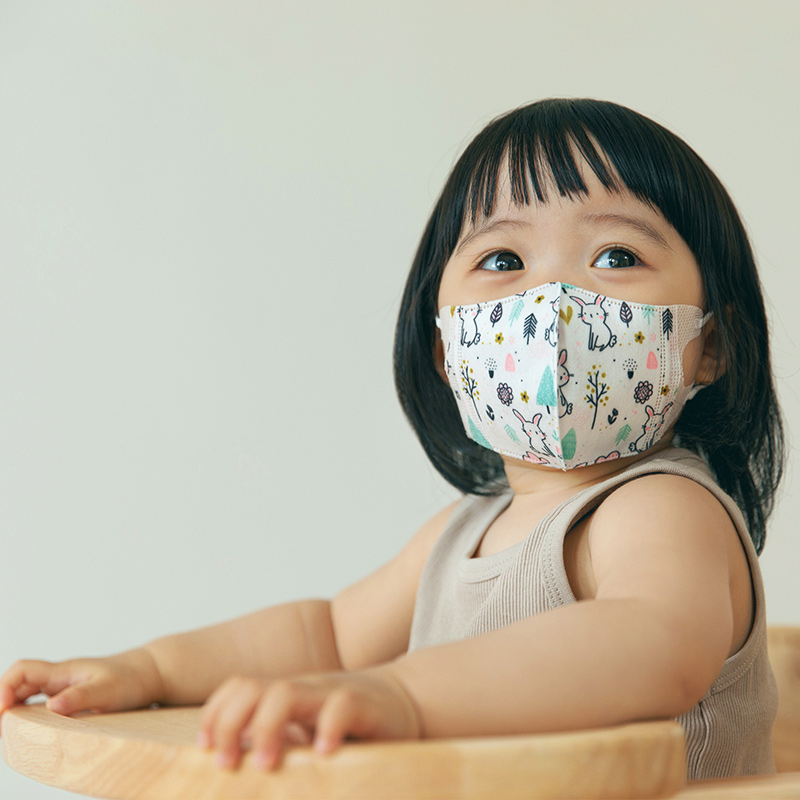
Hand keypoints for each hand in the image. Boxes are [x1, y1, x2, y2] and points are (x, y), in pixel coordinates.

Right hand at [0, 649, 163, 727]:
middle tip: (1, 729)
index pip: (21, 670)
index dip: (4, 688)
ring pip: (26, 694)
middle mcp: (59, 677)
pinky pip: (39, 704)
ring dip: (12, 709)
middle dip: (2, 702)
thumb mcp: (107, 690)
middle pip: (18, 684)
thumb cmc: (130, 679)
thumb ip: (80, 697)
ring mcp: (63, 687)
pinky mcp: (70, 698)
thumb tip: (53, 706)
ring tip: (6, 732)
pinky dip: (28, 714)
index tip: (4, 710)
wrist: (150, 674)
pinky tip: (27, 730)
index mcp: (62, 671)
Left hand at [198, 668, 421, 769]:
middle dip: (229, 724)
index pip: (238, 688)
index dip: (214, 715)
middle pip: (251, 688)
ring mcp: (330, 693)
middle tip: (227, 765)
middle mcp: (302, 689)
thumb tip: (235, 778)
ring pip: (286, 692)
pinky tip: (322, 754)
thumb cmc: (349, 727)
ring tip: (265, 764)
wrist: (403, 701)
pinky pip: (340, 706)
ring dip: (267, 726)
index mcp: (284, 696)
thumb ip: (278, 746)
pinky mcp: (363, 704)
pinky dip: (327, 727)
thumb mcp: (307, 736)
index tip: (205, 751)